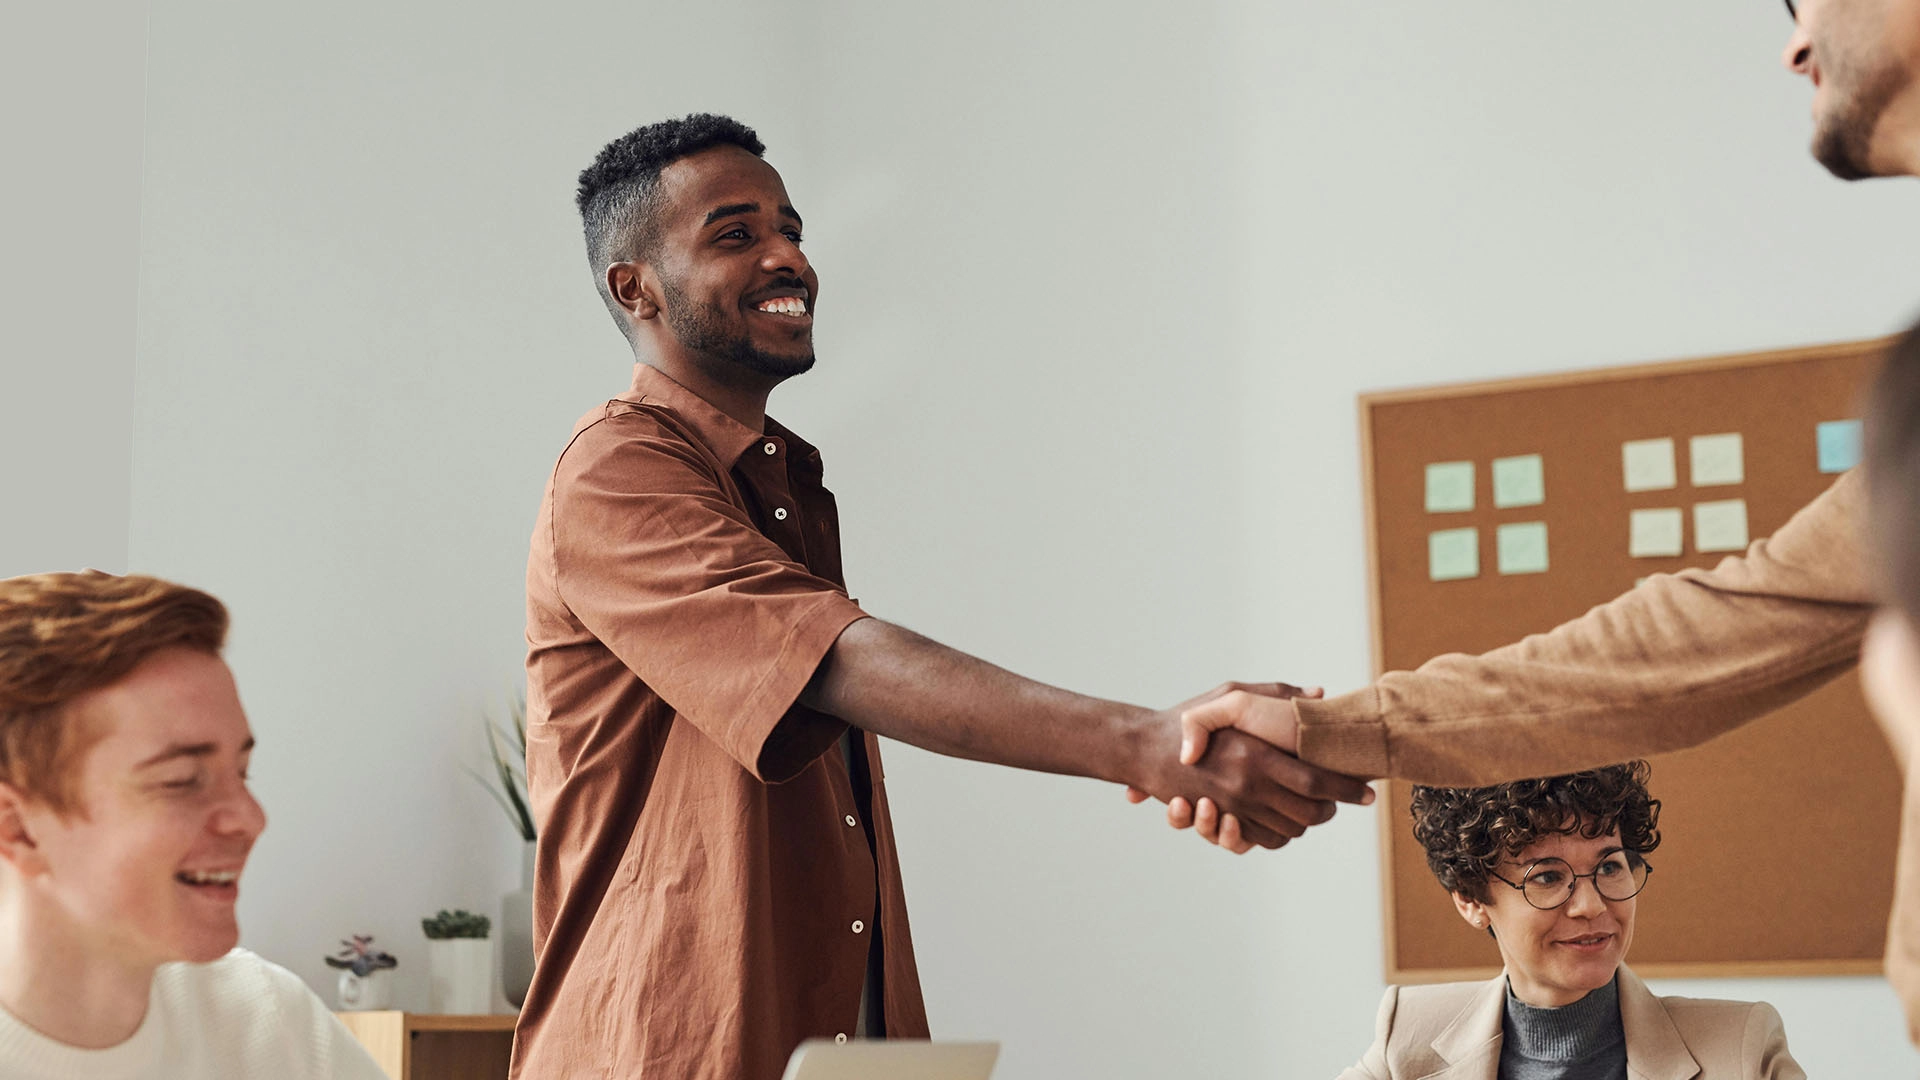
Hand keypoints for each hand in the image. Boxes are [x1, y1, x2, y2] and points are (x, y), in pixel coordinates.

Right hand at [1121, 682, 1371, 850]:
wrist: (1142, 748)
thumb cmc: (1185, 717)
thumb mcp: (1230, 695)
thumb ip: (1276, 694)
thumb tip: (1318, 694)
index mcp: (1255, 755)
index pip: (1315, 781)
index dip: (1345, 790)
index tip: (1367, 793)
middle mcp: (1246, 787)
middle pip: (1308, 813)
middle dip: (1331, 810)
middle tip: (1342, 802)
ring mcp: (1232, 808)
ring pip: (1288, 829)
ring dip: (1307, 822)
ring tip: (1318, 808)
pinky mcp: (1219, 821)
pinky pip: (1261, 840)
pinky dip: (1278, 835)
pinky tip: (1286, 819)